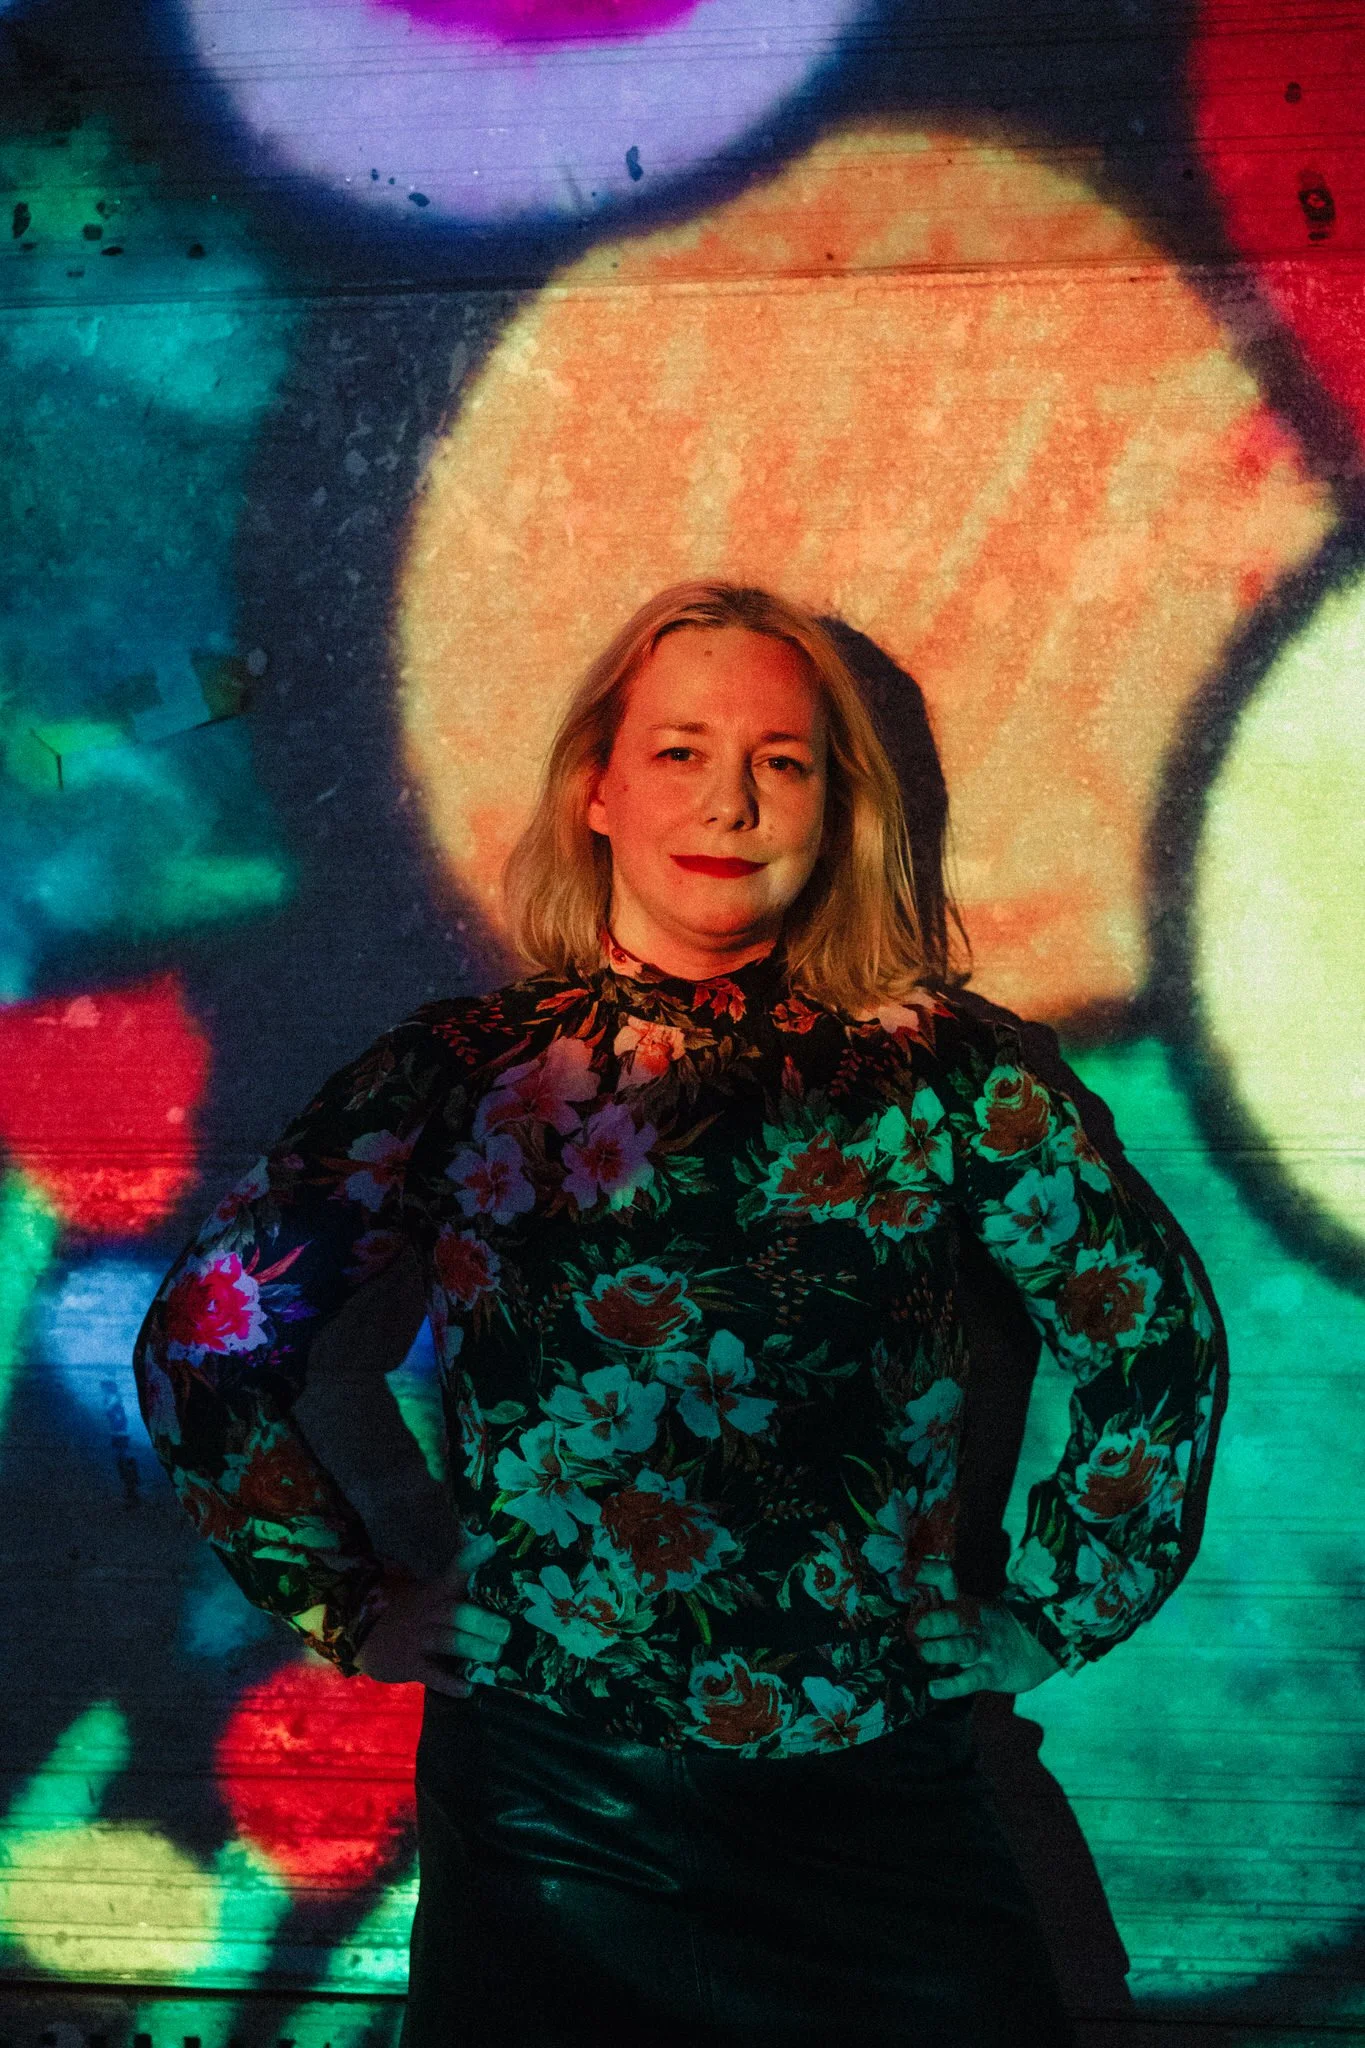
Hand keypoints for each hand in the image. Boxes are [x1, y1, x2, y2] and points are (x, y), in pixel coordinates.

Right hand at [356, 1531, 509, 1696]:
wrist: (357, 1636)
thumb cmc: (399, 1612)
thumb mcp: (418, 1591)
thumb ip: (445, 1582)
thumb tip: (476, 1551)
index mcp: (432, 1592)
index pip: (454, 1571)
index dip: (471, 1557)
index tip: (490, 1543)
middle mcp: (427, 1612)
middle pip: (454, 1613)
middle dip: (480, 1621)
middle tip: (506, 1629)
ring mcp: (417, 1639)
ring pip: (446, 1641)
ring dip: (471, 1647)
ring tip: (496, 1654)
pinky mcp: (409, 1664)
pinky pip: (431, 1675)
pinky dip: (449, 1683)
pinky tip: (468, 1689)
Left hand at [911, 1555, 1061, 1699]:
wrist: (1036, 1649)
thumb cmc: (991, 1627)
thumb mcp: (971, 1607)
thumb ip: (942, 1597)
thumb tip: (909, 1581)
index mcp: (966, 1602)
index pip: (947, 1580)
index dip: (931, 1574)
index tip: (910, 1573)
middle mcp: (974, 1623)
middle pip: (957, 1618)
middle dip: (937, 1621)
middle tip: (918, 1626)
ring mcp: (985, 1648)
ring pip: (965, 1648)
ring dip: (944, 1650)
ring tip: (925, 1653)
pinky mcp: (992, 1672)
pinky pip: (973, 1679)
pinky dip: (954, 1685)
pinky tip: (935, 1689)